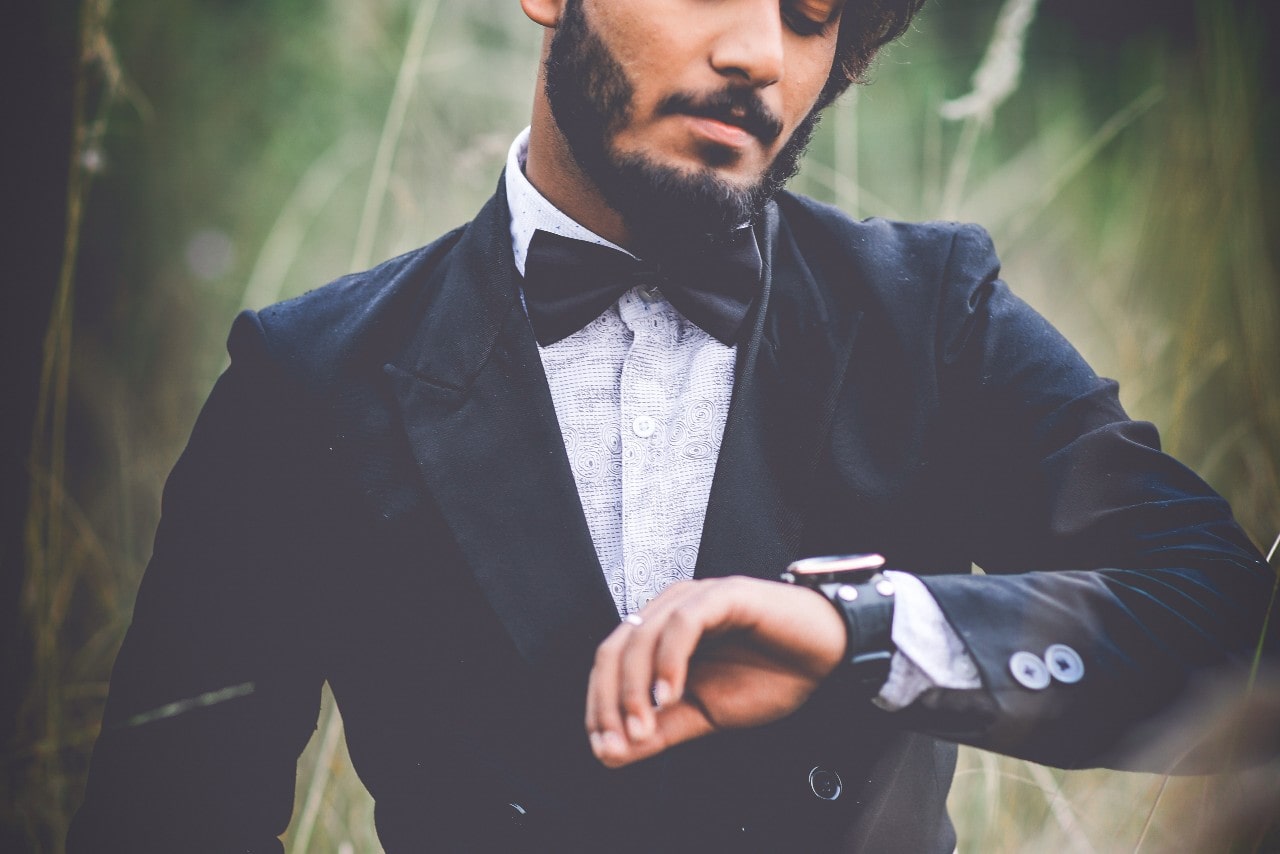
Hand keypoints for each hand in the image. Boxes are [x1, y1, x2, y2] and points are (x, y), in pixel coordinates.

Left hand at [585, 576, 845, 766]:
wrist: (828, 656)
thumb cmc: (771, 675)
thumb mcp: (705, 714)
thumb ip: (660, 730)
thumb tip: (610, 754)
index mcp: (660, 634)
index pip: (610, 664)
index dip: (599, 705)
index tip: (603, 747)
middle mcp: (670, 610)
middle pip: (616, 649)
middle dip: (610, 700)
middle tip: (618, 741)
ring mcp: (695, 599)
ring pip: (642, 635)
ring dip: (635, 686)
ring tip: (644, 725)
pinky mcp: (724, 594)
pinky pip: (684, 623)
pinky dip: (670, 660)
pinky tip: (671, 693)